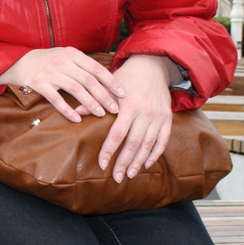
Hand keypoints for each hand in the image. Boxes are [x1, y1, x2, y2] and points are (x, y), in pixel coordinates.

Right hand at [0, 47, 125, 122]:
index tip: (122, 94)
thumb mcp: (65, 56)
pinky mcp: (39, 83)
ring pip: (75, 89)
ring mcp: (50, 72)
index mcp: (72, 53)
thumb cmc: (47, 61)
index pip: (96, 68)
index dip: (111, 82)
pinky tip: (77, 119)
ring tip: (101, 114)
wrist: (19, 62)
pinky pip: (56, 99)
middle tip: (115, 109)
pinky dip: (67, 110)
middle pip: (88, 80)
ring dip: (90, 103)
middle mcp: (62, 61)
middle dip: (104, 96)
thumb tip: (107, 79)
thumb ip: (82, 64)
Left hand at [97, 54, 178, 182]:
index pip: (117, 134)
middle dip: (124, 162)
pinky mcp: (167, 118)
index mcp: (129, 106)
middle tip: (117, 178)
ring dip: (139, 162)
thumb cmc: (126, 77)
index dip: (109, 150)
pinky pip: (163, 140)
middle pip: (133, 143)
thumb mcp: (109, 86)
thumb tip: (76, 113)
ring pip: (148, 144)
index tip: (102, 164)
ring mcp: (158, 116)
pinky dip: (156, 153)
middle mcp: (145, 113)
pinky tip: (147, 164)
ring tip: (131, 175)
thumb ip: (94, 101)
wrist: (152, 66)